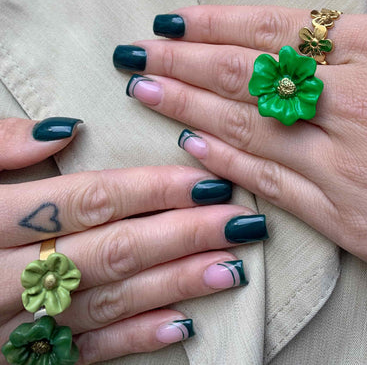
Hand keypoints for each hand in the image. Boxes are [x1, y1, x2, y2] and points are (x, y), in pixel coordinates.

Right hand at [0, 118, 265, 363]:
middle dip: (180, 233)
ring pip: (106, 302)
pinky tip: (182, 326)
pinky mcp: (15, 362)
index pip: (84, 201)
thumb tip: (61, 127)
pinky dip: (133, 341)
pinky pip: (80, 356)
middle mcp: (1, 280)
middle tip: (239, 217)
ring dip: (174, 285)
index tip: (204, 175)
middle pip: (108, 251)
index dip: (149, 188)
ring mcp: (10, 329)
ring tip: (232, 265)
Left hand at [120, 0, 366, 312]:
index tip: (176, 17)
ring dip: (190, 104)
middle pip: (251, 74)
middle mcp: (355, 101)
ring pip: (248, 126)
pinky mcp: (348, 219)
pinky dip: (228, 161)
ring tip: (145, 88)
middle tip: (139, 50)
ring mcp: (346, 162)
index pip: (281, 29)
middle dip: (187, 59)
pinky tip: (193, 144)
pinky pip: (272, 184)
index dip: (219, 21)